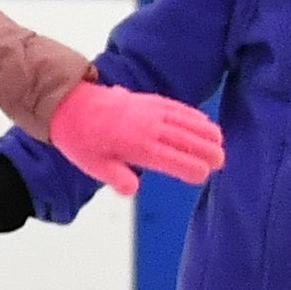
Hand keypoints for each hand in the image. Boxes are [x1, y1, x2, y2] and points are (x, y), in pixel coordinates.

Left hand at [42, 80, 220, 196]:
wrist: (70, 104)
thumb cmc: (81, 140)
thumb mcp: (93, 164)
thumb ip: (116, 176)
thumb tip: (133, 189)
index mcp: (136, 146)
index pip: (172, 160)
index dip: (191, 169)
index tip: (202, 176)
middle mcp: (148, 127)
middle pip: (185, 140)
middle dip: (206, 151)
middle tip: (221, 161)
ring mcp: (150, 111)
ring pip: (185, 121)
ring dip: (205, 131)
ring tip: (220, 142)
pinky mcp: (149, 100)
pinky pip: (176, 107)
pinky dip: (192, 114)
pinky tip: (204, 120)